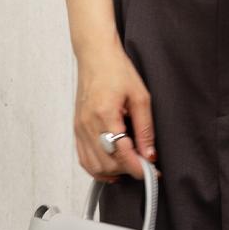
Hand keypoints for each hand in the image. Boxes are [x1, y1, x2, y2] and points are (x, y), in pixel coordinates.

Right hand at [73, 42, 155, 183]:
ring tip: (130, 165)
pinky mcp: (77, 129)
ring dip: (114, 171)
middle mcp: (88, 124)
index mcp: (104, 114)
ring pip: (94, 165)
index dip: (138, 167)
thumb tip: (149, 154)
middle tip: (145, 165)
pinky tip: (112, 167)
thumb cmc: (117, 71)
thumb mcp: (140, 97)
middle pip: (107, 163)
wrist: (96, 57)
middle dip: (128, 169)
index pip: (121, 153)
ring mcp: (79, 128)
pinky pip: (84, 159)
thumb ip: (145, 129)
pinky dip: (98, 168)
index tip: (152, 172)